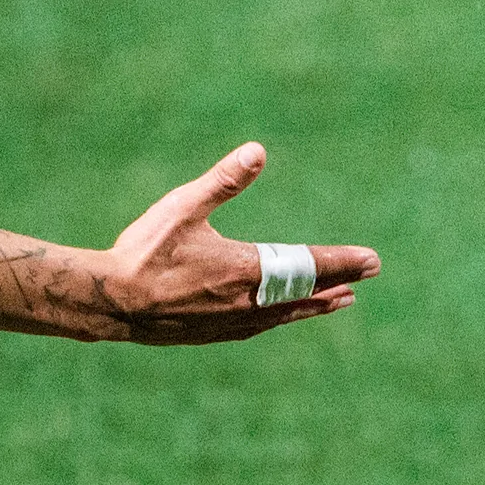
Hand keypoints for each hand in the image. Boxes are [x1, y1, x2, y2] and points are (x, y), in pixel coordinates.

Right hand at [101, 141, 377, 346]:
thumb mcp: (183, 207)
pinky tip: (283, 316)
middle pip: (305, 293)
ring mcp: (232, 322)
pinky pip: (261, 326)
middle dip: (338, 283)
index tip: (373, 261)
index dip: (343, 262)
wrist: (111, 303)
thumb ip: (223, 181)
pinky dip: (284, 317)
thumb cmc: (145, 251)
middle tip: (367, 277)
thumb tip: (258, 151)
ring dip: (315, 305)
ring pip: (286, 314)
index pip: (308, 265)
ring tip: (338, 300)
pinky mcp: (214, 334)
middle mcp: (247, 302)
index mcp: (245, 269)